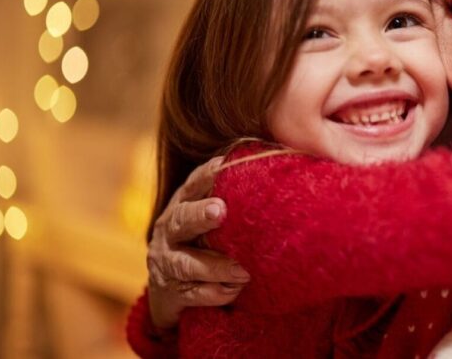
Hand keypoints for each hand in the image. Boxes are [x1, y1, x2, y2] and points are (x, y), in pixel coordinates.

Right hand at [146, 156, 248, 328]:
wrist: (172, 292)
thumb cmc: (206, 243)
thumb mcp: (214, 217)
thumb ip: (238, 195)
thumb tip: (284, 156)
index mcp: (183, 204)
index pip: (193, 185)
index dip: (207, 174)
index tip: (224, 165)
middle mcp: (170, 230)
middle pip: (182, 219)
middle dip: (200, 215)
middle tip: (220, 211)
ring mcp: (167, 262)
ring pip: (188, 263)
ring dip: (216, 266)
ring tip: (242, 270)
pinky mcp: (170, 293)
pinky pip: (193, 294)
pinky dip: (215, 293)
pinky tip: (234, 292)